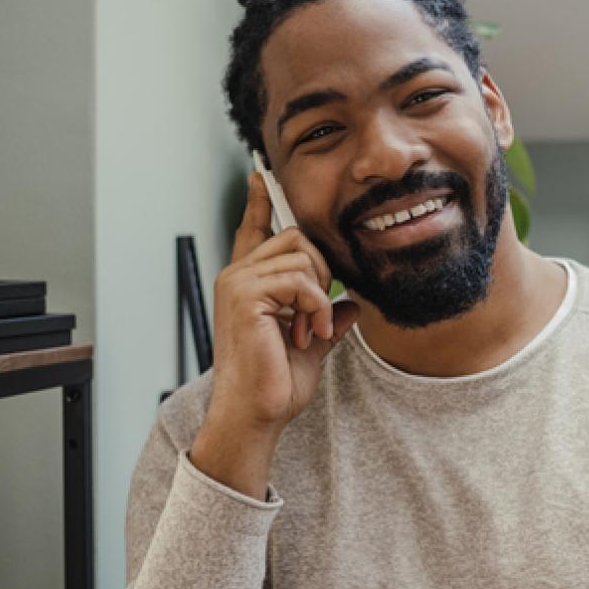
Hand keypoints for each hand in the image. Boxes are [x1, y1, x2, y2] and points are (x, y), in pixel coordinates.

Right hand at [191, 172, 358, 496]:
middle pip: (296, 237)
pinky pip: (299, 281)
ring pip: (301, 256)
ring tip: (310, 331)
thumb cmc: (276, 383)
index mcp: (249, 284)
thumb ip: (329, 317)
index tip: (260, 175)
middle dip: (321, 271)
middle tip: (317, 314)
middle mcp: (237, 276)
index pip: (253, 231)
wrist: (257, 413)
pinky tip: (310, 333)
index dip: (260, 202)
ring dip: (318, 297)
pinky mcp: (243, 296)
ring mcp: (237, 283)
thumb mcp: (312, 344)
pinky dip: (315, 307)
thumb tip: (352, 304)